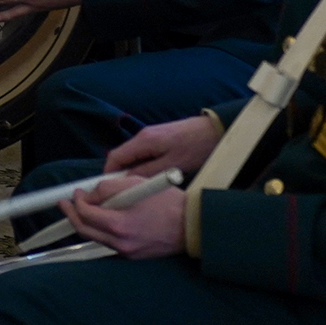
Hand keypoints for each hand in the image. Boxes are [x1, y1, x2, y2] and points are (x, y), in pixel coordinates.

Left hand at [63, 175, 185, 259]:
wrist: (193, 225)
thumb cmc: (167, 201)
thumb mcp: (135, 184)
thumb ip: (107, 189)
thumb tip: (89, 195)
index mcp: (119, 224)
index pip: (85, 214)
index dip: (76, 202)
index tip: (75, 193)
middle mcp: (120, 242)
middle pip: (84, 230)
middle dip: (72, 215)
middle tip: (66, 204)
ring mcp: (127, 252)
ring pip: (95, 238)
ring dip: (84, 224)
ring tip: (80, 211)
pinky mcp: (134, 256)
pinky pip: (109, 244)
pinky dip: (101, 232)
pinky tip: (100, 222)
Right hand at [105, 113, 222, 181]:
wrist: (217, 131)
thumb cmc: (196, 148)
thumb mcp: (172, 166)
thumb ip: (148, 173)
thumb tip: (127, 182)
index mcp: (143, 141)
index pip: (114, 157)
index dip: (108, 174)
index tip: (110, 191)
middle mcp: (142, 136)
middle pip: (122, 157)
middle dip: (121, 175)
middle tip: (127, 193)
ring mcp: (151, 136)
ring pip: (133, 157)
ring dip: (134, 172)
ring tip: (141, 188)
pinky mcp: (160, 139)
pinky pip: (143, 154)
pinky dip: (143, 166)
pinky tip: (152, 177)